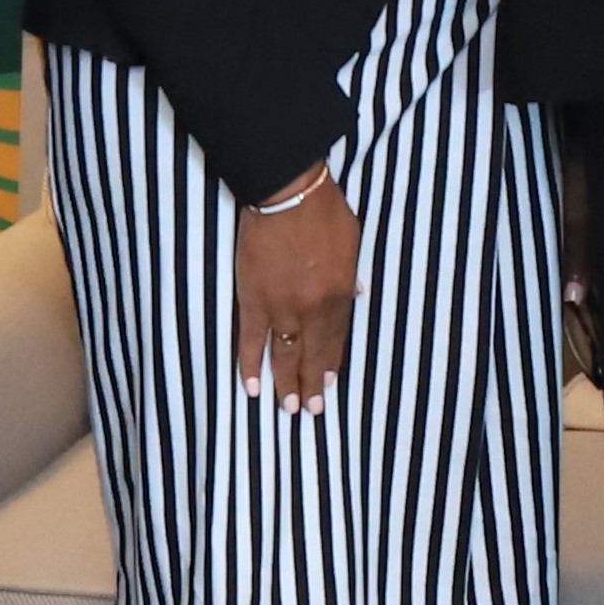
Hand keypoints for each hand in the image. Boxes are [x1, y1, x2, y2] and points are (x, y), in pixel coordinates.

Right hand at [233, 164, 357, 408]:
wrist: (286, 194)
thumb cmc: (323, 210)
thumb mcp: (352, 241)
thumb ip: (351, 273)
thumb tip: (354, 293)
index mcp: (339, 294)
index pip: (336, 337)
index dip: (332, 362)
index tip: (329, 382)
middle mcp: (312, 309)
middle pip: (313, 353)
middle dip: (311, 384)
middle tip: (309, 410)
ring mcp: (281, 307)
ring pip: (284, 354)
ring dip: (285, 382)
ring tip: (286, 407)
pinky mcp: (252, 300)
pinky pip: (251, 340)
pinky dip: (250, 364)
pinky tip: (251, 386)